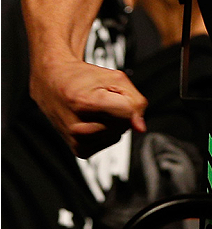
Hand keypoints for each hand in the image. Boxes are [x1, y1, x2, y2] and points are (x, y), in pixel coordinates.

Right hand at [30, 57, 146, 157]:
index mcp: (85, 104)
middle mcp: (78, 128)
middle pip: (123, 125)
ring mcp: (77, 142)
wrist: (54, 85)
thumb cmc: (83, 79)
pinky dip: (107, 131)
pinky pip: (109, 142)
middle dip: (122, 111)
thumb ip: (135, 101)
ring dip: (115, 121)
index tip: (120, 94)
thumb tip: (141, 127)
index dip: (131, 102)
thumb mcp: (115, 78)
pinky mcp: (79, 151)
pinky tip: (94, 120)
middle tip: (105, 99)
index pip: (127, 113)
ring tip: (97, 108)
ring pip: (118, 135)